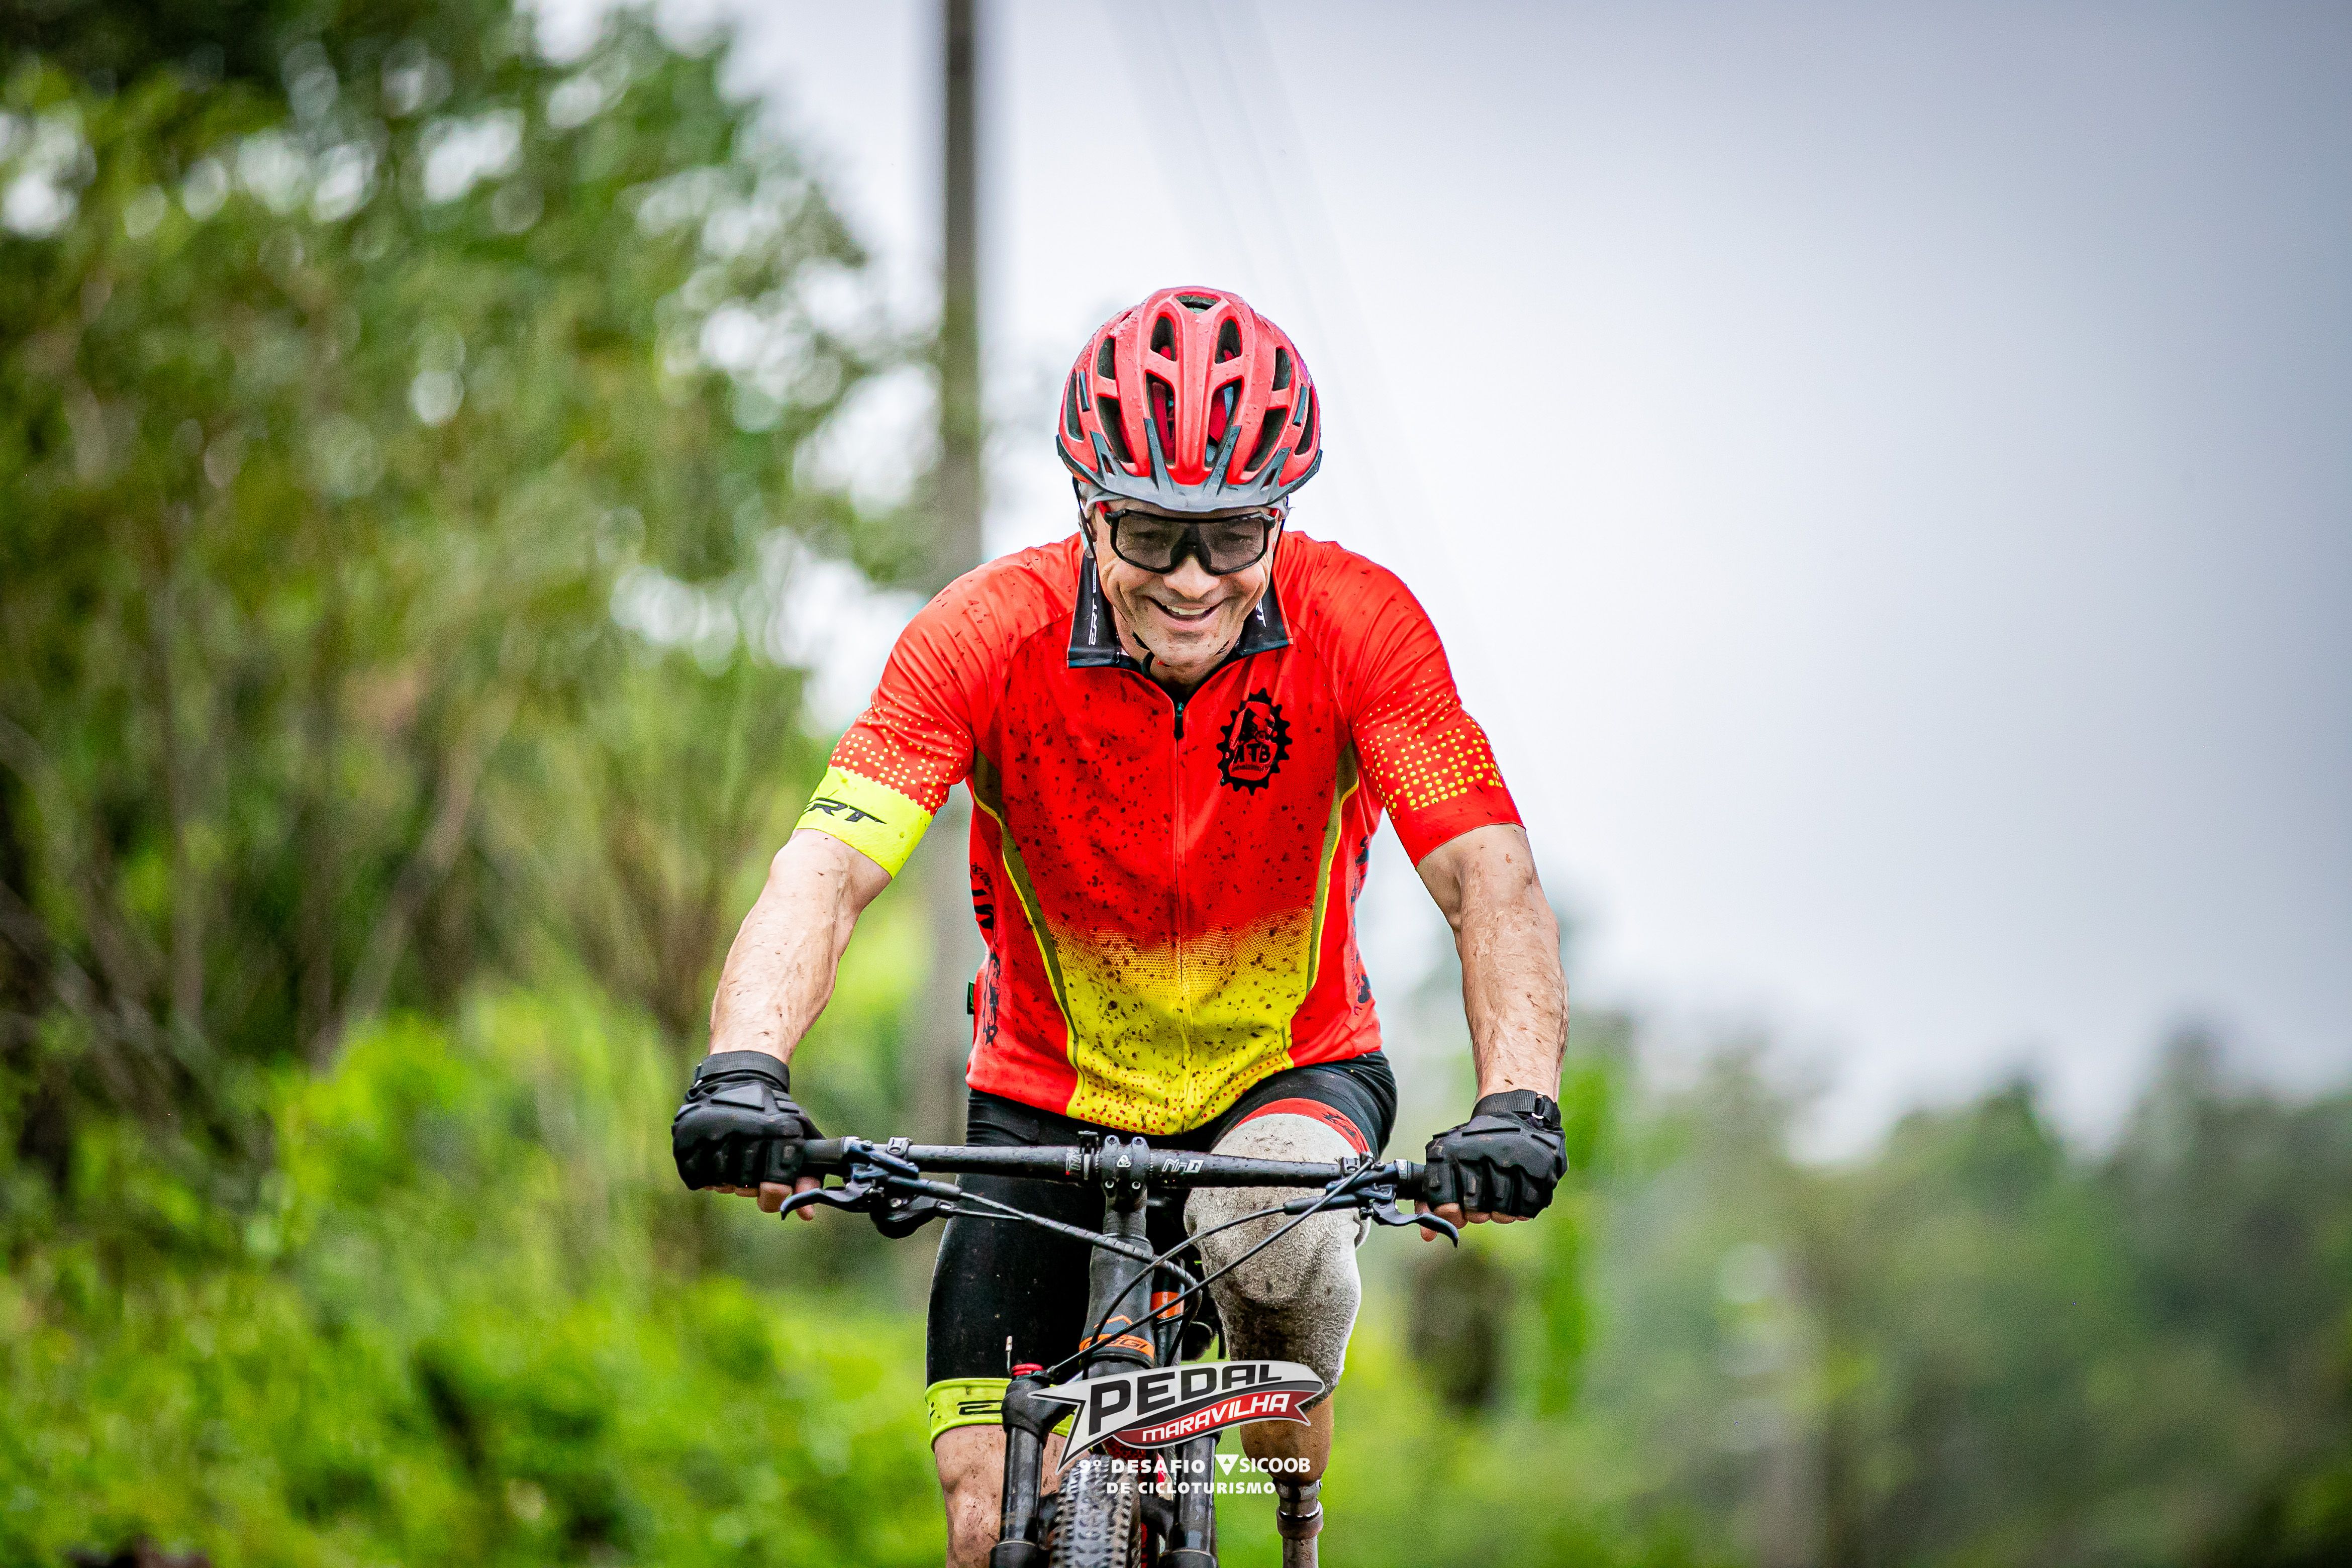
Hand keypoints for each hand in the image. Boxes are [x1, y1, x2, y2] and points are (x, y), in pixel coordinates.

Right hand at [673, 1050, 823, 1219]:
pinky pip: (696, 1178)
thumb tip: (807, 1215)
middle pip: (745, 1188)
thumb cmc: (773, 1113)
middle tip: (749, 1169)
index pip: (775, 1188)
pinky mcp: (687, 1136)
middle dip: (749, 1185)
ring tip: (732, 1159)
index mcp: (779, 1131)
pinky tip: (713, 1157)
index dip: (774, 1195)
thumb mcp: (798, 1135)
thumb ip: (806, 1175)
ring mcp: (712, 1131)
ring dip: (727, 1179)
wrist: (739, 1077)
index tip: (771, 1188)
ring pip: (720, 1183)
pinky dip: (704, 1175)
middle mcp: (744, 1129)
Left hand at [1417, 1090, 1567, 1238]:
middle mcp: (1481, 1152)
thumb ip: (1432, 1200)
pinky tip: (1518, 1193)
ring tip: (1500, 1194)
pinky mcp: (1539, 1168)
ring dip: (1500, 1212)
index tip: (1454, 1212)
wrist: (1516, 1116)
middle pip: (1475, 1210)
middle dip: (1476, 1213)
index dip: (1448, 1212)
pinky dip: (1521, 1209)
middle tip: (1480, 1202)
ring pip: (1502, 1213)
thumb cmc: (1475, 1147)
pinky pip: (1527, 1210)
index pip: (1443, 1199)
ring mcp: (1513, 1159)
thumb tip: (1427, 1235)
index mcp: (1452, 1150)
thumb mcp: (1448, 1162)